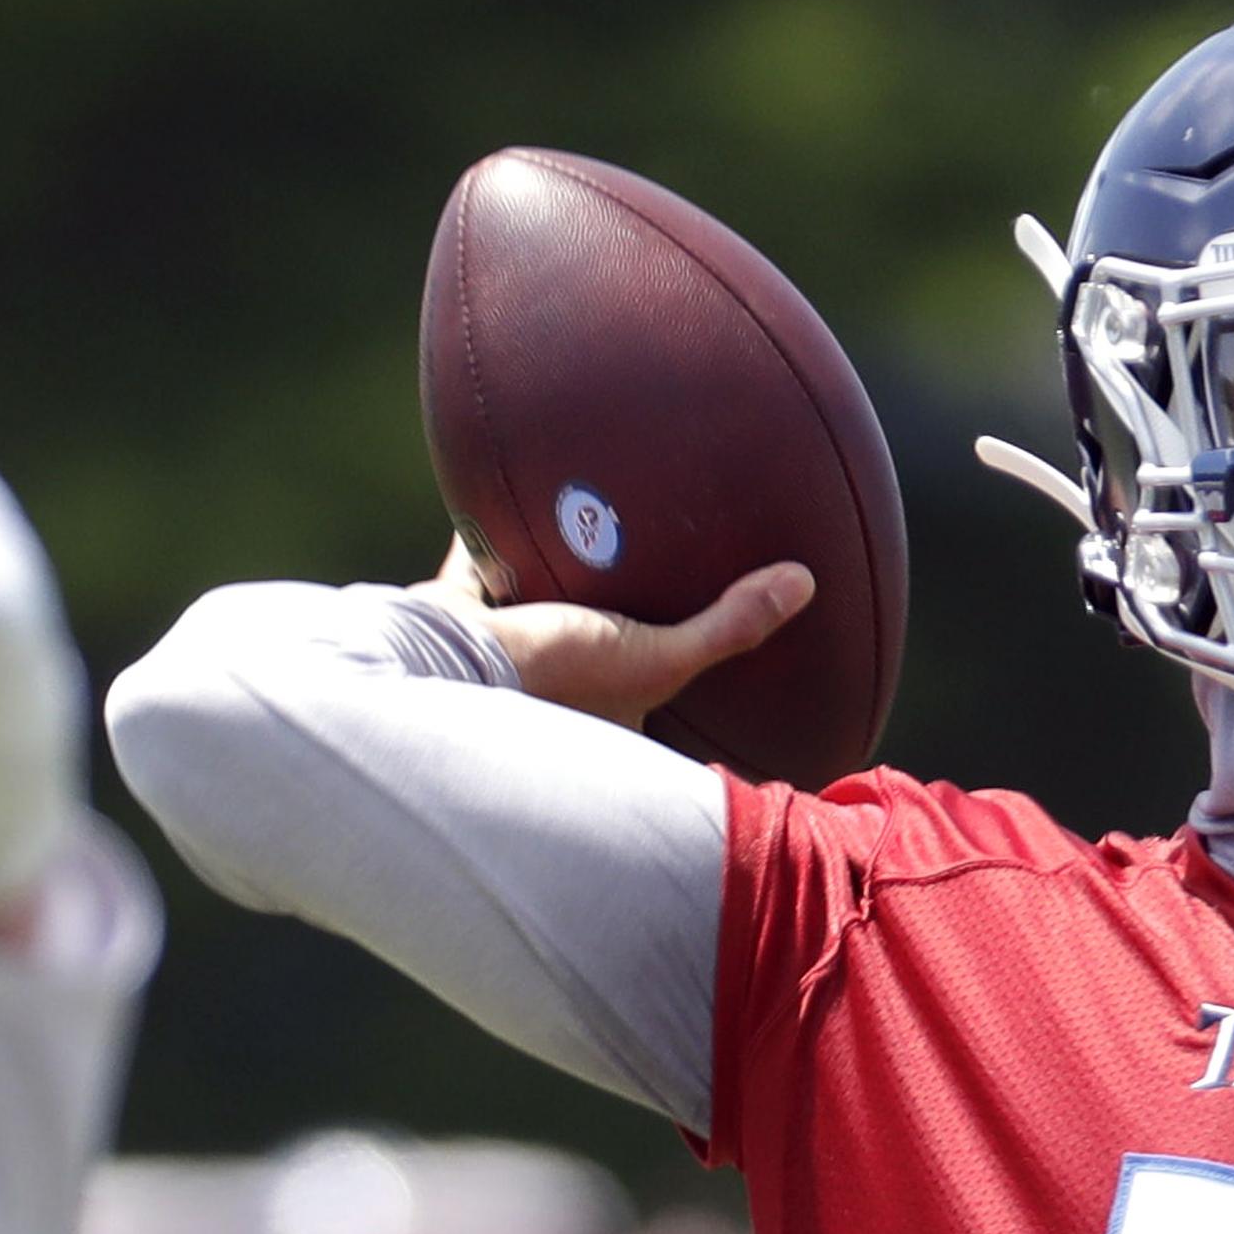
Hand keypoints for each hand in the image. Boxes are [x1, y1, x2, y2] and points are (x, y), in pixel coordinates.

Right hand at [416, 536, 812, 729]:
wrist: (429, 666)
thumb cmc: (547, 678)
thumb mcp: (652, 657)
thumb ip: (727, 626)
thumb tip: (804, 584)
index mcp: (599, 729)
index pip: (652, 733)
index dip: (682, 727)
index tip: (715, 709)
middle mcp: (549, 705)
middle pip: (596, 672)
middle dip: (622, 650)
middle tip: (654, 613)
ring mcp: (498, 665)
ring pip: (536, 624)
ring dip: (558, 598)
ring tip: (593, 561)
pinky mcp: (455, 622)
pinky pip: (476, 573)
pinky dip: (487, 543)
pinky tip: (504, 499)